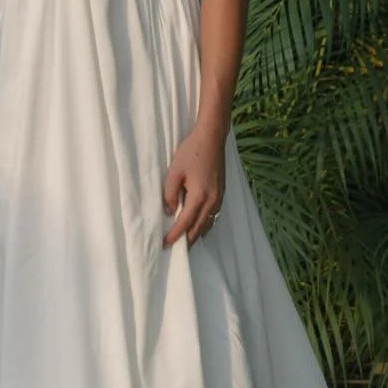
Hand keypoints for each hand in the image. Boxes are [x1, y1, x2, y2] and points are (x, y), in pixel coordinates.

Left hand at [162, 128, 225, 246]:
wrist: (212, 138)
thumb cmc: (191, 152)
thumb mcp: (174, 171)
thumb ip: (169, 193)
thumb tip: (169, 211)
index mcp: (199, 196)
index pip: (185, 222)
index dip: (174, 235)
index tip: (164, 244)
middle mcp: (212, 201)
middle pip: (199, 228)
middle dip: (187, 240)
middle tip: (175, 250)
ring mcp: (219, 197)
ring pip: (208, 224)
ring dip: (197, 234)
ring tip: (186, 241)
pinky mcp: (222, 192)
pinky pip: (214, 216)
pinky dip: (205, 224)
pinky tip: (199, 226)